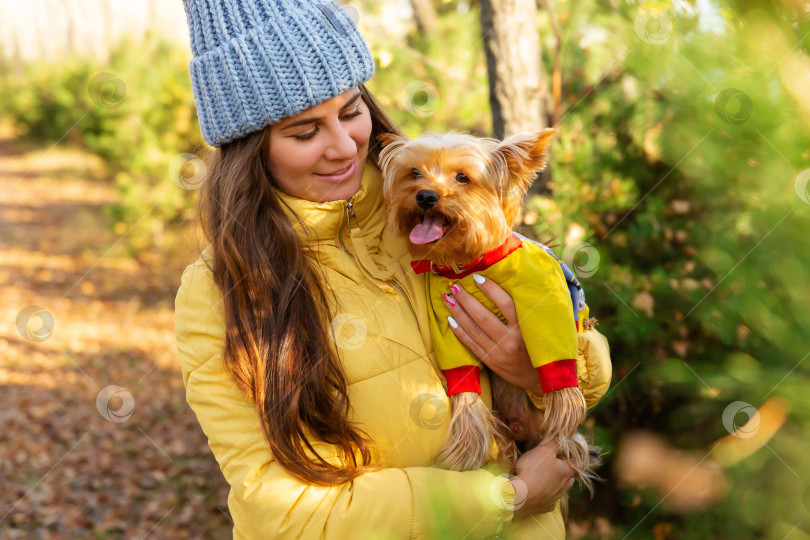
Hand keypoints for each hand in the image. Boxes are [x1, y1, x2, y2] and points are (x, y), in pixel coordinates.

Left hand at [444, 274, 541, 394]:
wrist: (541, 379)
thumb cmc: (541, 348)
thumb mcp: (540, 328)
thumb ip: (528, 310)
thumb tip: (515, 282)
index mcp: (526, 329)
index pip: (506, 304)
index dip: (490, 289)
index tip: (477, 277)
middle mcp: (511, 341)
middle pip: (483, 316)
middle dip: (466, 300)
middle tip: (454, 287)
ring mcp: (498, 353)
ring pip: (473, 330)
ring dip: (458, 313)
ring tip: (448, 299)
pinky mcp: (490, 362)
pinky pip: (471, 344)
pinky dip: (459, 332)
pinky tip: (450, 320)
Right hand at [510, 440, 574, 518]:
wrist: (519, 495)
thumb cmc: (533, 469)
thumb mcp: (544, 450)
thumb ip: (555, 444)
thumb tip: (563, 440)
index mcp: (567, 471)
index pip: (574, 462)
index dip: (567, 457)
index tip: (559, 453)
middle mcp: (565, 486)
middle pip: (568, 477)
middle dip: (562, 471)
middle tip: (552, 465)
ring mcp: (555, 498)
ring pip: (559, 489)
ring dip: (554, 483)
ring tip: (544, 478)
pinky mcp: (546, 507)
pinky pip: (548, 499)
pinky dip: (545, 495)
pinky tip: (538, 492)